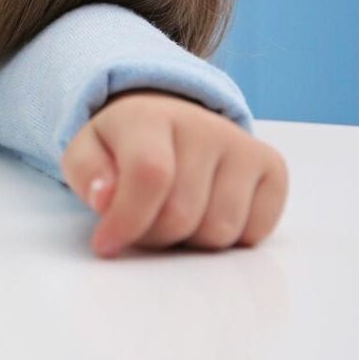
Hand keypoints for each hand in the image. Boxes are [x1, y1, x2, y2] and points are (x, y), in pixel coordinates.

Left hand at [61, 91, 288, 257]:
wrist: (169, 120)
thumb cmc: (123, 147)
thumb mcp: (87, 152)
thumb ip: (86, 174)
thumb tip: (104, 199)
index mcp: (148, 116)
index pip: (150, 175)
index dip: (127, 220)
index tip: (106, 244)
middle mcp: (203, 125)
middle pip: (182, 214)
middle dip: (154, 235)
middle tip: (141, 223)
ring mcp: (243, 144)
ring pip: (220, 231)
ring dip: (191, 241)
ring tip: (174, 215)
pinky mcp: (272, 166)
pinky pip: (256, 232)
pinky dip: (230, 239)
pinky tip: (209, 212)